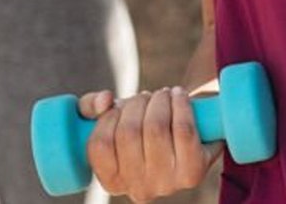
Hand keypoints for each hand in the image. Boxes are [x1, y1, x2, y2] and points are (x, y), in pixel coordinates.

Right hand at [78, 87, 219, 201]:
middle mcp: (139, 190)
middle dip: (138, 103)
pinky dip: (181, 104)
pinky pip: (183, 130)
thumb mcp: (112, 117)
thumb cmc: (144, 126)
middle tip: (147, 96)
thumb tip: (104, 101)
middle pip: (129, 132)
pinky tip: (179, 95)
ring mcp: (167, 184)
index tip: (119, 104)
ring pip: (155, 128)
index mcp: (113, 182)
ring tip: (163, 95)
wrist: (194, 136)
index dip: (108, 118)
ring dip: (159, 100)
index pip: (100, 146)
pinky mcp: (193, 173)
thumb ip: (91, 106)